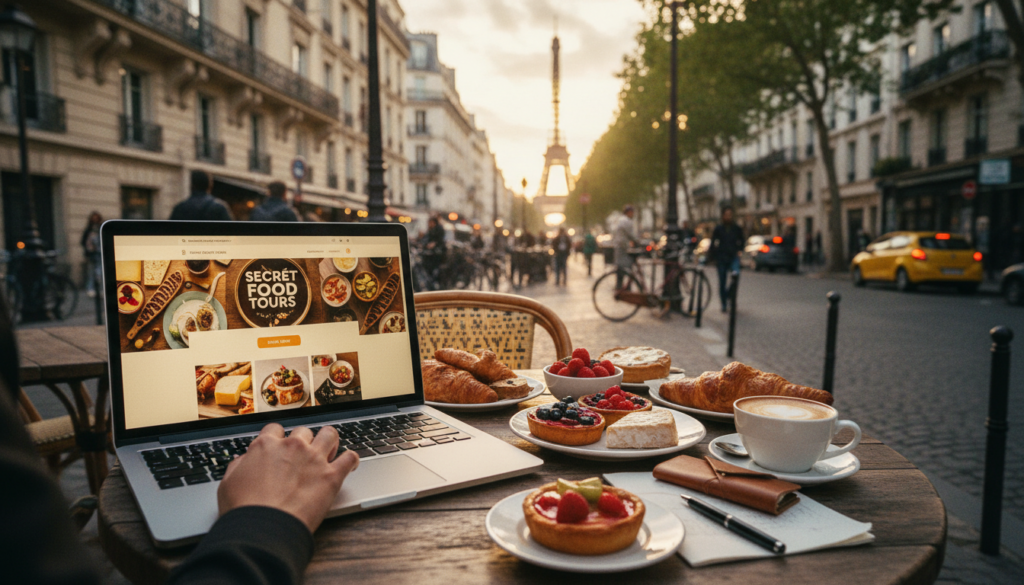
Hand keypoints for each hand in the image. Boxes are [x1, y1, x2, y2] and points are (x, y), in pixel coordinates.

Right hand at [218, 424, 358, 532]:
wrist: (263, 530)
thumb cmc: (243, 510)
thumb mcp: (229, 483)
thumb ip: (239, 466)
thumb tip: (245, 460)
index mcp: (266, 446)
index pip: (275, 429)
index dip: (278, 437)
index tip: (280, 445)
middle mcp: (292, 447)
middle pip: (303, 431)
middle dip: (303, 441)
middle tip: (303, 455)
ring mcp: (314, 459)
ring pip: (330, 434)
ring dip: (329, 441)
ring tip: (329, 451)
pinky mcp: (332, 476)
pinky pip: (350, 458)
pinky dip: (352, 460)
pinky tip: (350, 463)